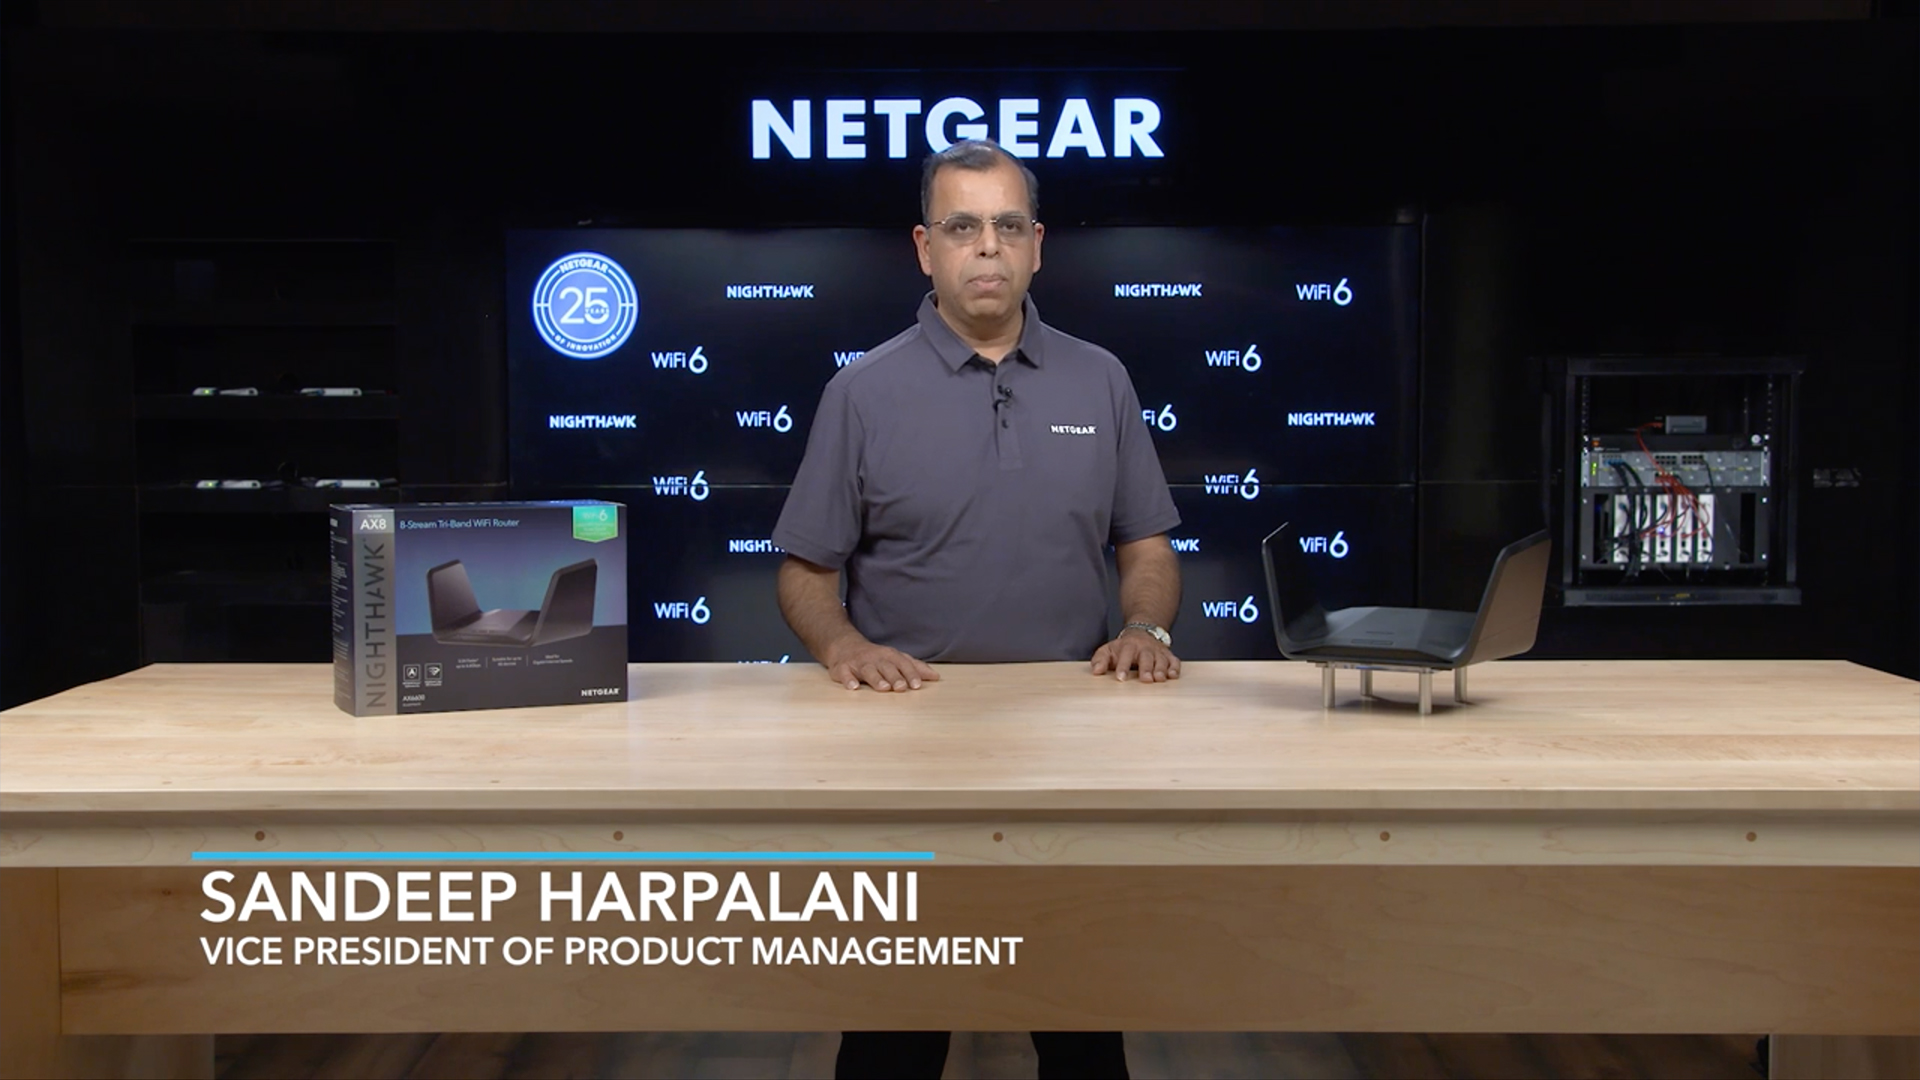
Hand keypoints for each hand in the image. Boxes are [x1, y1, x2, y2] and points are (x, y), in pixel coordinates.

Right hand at [825, 640, 939, 691]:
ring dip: (876, 679)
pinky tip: (853, 687)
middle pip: (886, 667)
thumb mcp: (896, 658)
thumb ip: (915, 667)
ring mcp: (858, 663)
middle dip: (895, 677)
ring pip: (868, 670)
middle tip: (902, 687)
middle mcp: (875, 658)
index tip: (918, 685)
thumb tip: (936, 677)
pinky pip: (844, 673)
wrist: (844, 646)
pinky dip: (848, 680)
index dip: (910, 674)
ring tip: (883, 688)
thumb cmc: (875, 657)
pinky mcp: (842, 668)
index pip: (903, 664)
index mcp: (890, 656)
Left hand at [1090, 628, 1180, 682]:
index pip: (1126, 655)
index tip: (1120, 678)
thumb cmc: (1123, 647)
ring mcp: (1157, 651)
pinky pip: (1174, 661)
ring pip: (1161, 660)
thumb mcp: (1108, 649)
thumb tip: (1096, 671)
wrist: (1142, 632)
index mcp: (1129, 646)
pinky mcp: (1168, 655)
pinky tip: (1173, 676)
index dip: (1123, 666)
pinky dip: (1175, 668)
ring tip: (1159, 679)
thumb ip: (1100, 659)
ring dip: (1161, 669)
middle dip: (1146, 669)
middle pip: (1146, 657)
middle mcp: (1145, 648)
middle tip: (1146, 680)